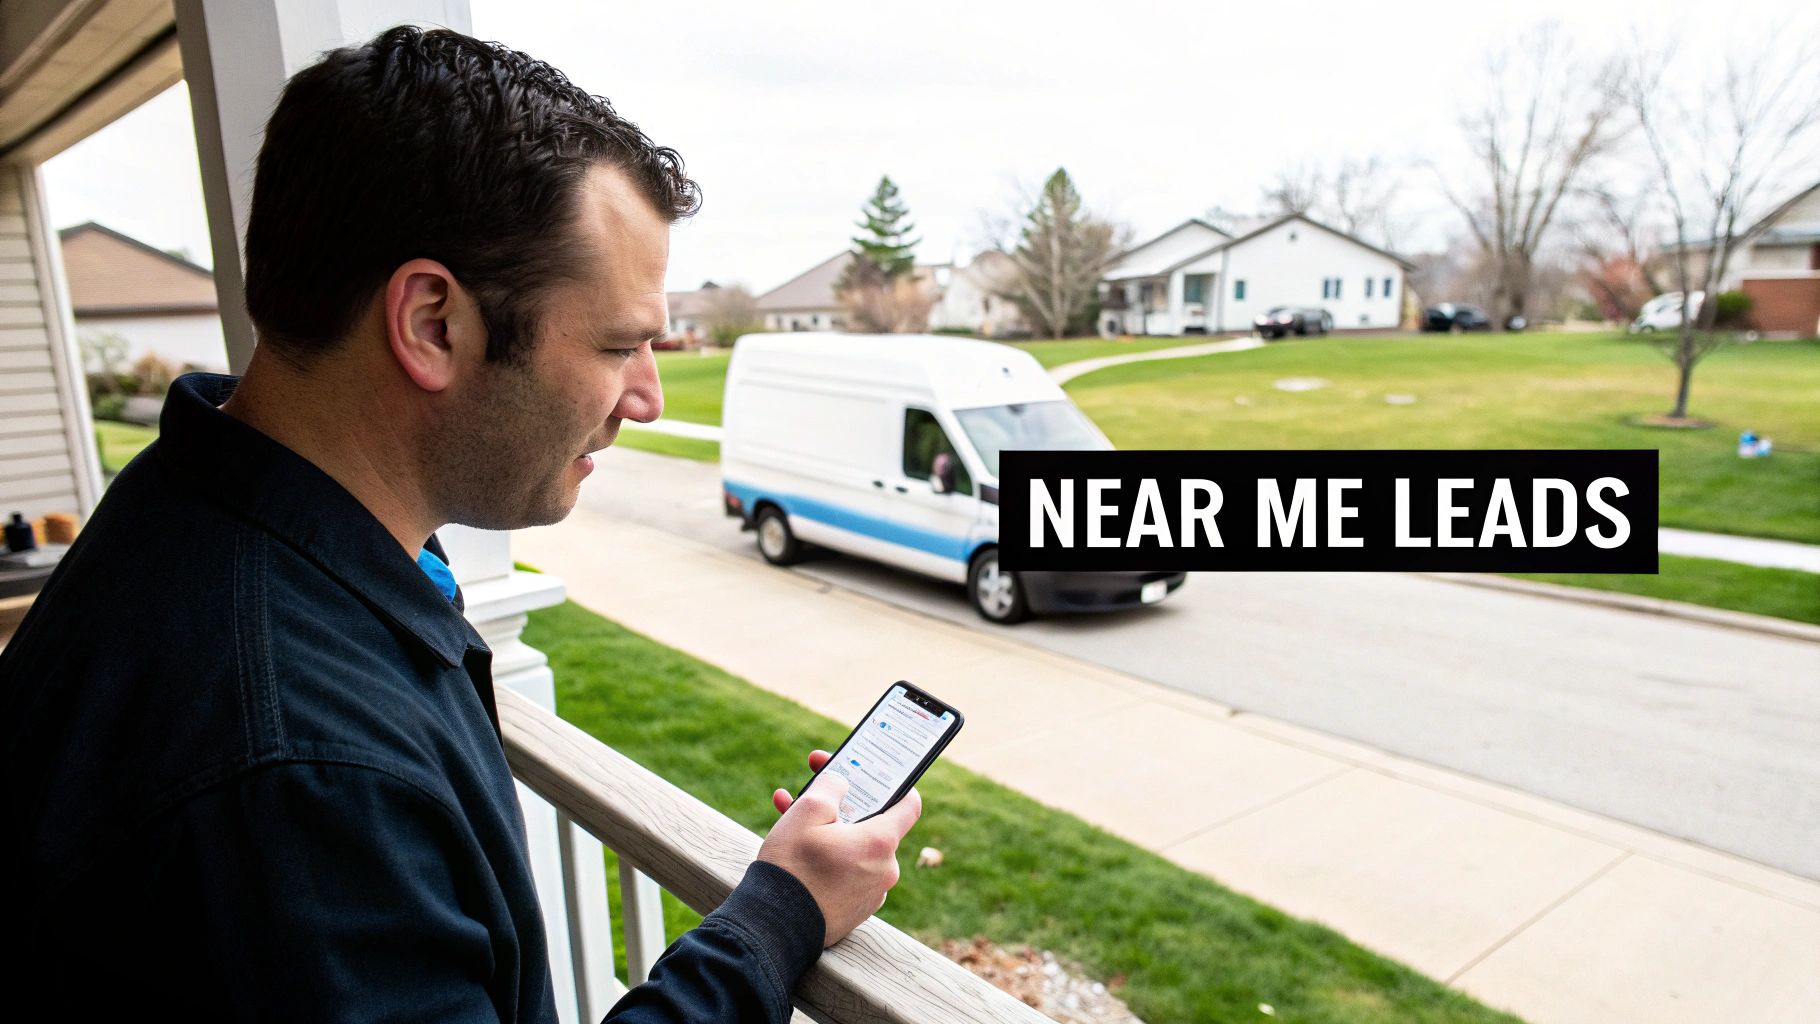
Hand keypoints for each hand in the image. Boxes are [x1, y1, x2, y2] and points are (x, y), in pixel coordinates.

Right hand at [758, 749, 921, 947]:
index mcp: (881, 842)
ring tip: (789, 811)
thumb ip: (831, 787)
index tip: (874, 773)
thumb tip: (842, 783)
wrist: (774, 927)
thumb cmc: (792, 867)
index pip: (909, 804)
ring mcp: (872, 893)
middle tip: (814, 784)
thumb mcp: (806, 812)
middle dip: (841, 803)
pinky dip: (829, 857)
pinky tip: (798, 847)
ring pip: (854, 848)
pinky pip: (847, 872)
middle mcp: (885, 869)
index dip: (894, 784)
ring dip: (827, 829)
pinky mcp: (855, 909)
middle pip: (872, 824)